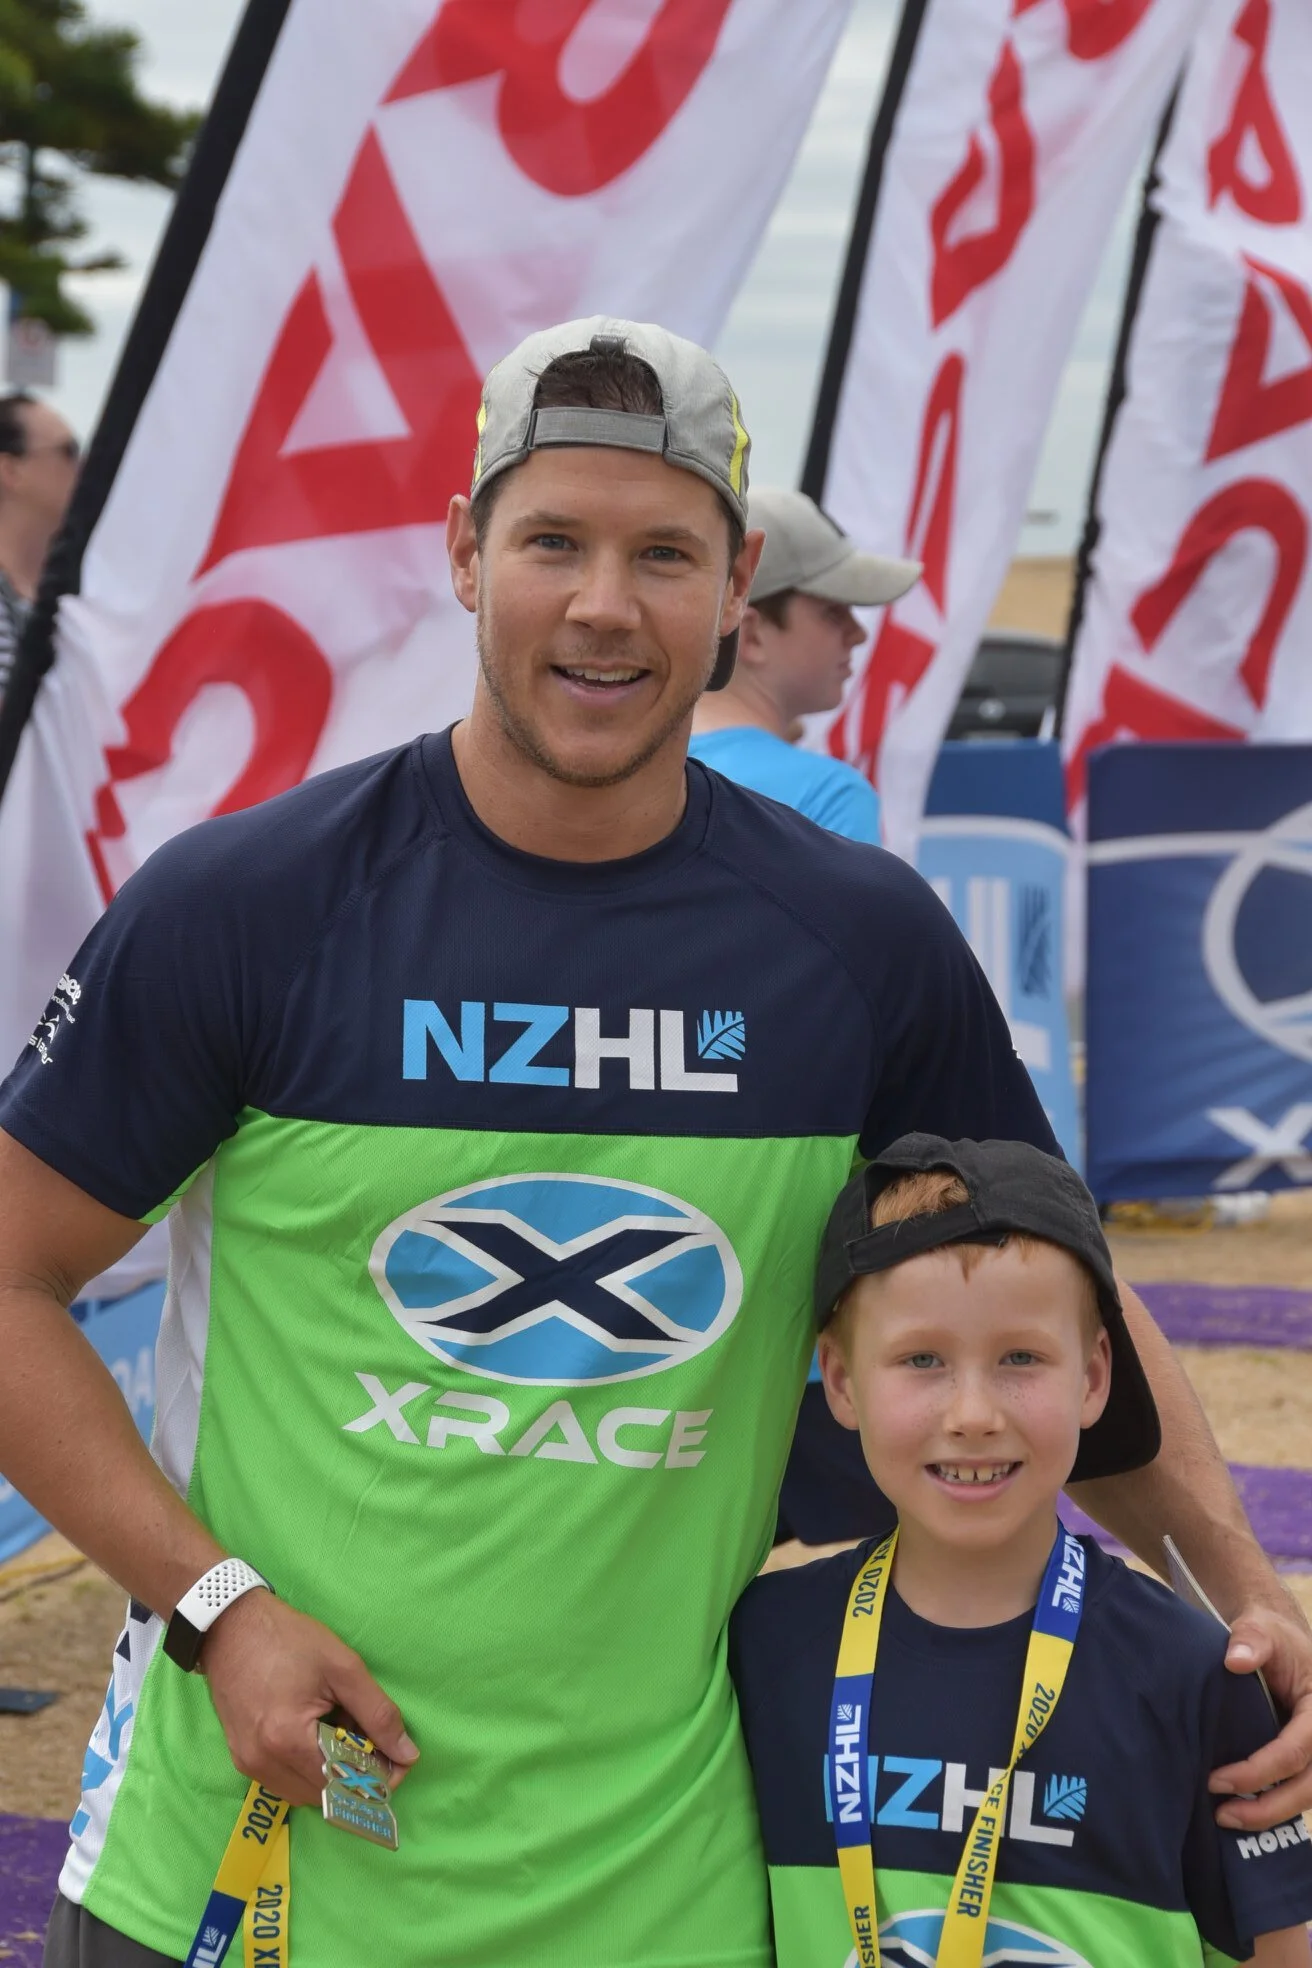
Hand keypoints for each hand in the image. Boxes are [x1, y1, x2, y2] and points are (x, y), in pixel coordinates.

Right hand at [199, 1588, 418, 1805]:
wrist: (231, 1626)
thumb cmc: (289, 1640)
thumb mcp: (343, 1668)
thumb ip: (378, 1714)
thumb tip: (407, 1754)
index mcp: (288, 1740)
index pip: (343, 1784)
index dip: (376, 1777)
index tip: (398, 1760)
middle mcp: (263, 1763)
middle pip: (324, 1794)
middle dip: (354, 1774)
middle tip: (371, 1739)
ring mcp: (248, 1764)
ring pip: (303, 1793)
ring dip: (330, 1774)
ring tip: (341, 1730)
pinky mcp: (241, 1758)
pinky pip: (283, 1782)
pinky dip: (307, 1769)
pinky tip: (316, 1734)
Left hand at [1211, 1600, 1311, 1828]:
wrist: (1281, 1638)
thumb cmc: (1273, 1636)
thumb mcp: (1262, 1629)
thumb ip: (1251, 1640)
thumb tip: (1235, 1661)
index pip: (1295, 1751)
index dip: (1258, 1771)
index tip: (1217, 1780)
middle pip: (1308, 1786)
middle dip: (1268, 1807)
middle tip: (1223, 1815)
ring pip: (1307, 1795)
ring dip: (1272, 1814)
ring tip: (1227, 1820)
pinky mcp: (1308, 1757)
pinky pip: (1300, 1789)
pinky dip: (1275, 1805)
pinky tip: (1244, 1814)